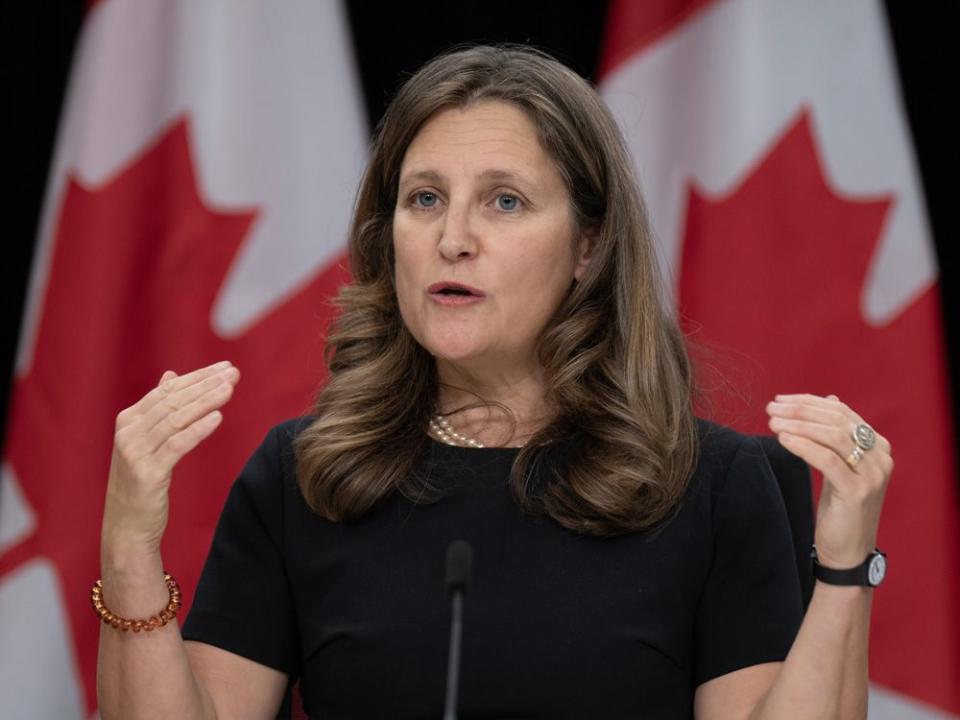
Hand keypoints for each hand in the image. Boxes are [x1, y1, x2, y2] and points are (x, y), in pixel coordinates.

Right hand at [101, 361, 240, 564]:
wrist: (126, 528)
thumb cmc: (141, 484)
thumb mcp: (147, 442)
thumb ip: (157, 409)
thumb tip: (171, 375)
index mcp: (129, 421)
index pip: (168, 391)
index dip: (198, 377)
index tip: (225, 367)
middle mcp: (128, 432)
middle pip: (173, 401)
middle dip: (206, 384)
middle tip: (233, 373)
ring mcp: (135, 452)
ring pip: (176, 419)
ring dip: (206, 401)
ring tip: (229, 390)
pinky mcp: (146, 473)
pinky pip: (176, 445)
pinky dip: (197, 429)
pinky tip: (217, 418)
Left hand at [766, 393, 892, 568]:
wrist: (848, 550)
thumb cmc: (840, 506)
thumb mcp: (840, 466)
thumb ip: (838, 435)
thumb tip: (831, 399)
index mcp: (878, 445)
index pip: (841, 412)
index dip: (809, 402)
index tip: (780, 400)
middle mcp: (881, 457)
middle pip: (836, 420)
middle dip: (800, 411)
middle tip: (771, 409)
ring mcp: (873, 474)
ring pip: (832, 436)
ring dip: (798, 425)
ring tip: (772, 422)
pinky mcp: (858, 491)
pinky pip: (827, 459)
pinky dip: (803, 446)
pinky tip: (783, 439)